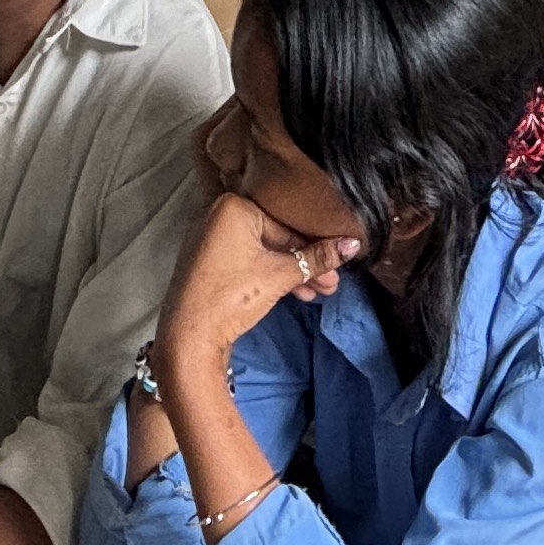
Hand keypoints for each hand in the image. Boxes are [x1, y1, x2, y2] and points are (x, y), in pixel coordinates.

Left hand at [158, 181, 358, 369]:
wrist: (189, 338)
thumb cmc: (232, 298)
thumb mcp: (281, 275)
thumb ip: (318, 258)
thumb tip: (354, 244)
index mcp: (234, 206)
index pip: (289, 225)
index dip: (318, 249)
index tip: (340, 266)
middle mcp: (219, 214)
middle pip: (277, 237)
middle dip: (307, 264)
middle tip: (332, 284)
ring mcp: (211, 238)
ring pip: (264, 251)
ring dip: (292, 273)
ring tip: (318, 293)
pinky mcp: (209, 260)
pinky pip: (248, 259)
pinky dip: (270, 274)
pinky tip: (296, 292)